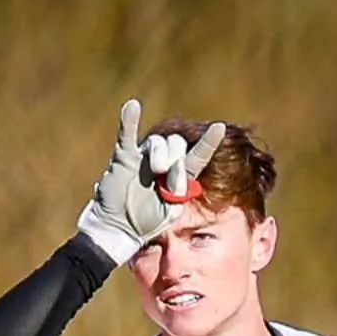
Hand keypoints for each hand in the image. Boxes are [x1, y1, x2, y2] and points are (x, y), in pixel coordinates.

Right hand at [76, 100, 226, 265]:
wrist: (117, 229)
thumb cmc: (145, 224)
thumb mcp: (167, 214)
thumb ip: (177, 196)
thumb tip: (181, 177)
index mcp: (179, 179)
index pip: (197, 158)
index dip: (207, 143)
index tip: (219, 128)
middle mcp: (164, 164)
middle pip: (177, 146)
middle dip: (176, 157)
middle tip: (165, 174)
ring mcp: (143, 159)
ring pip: (158, 142)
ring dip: (160, 152)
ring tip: (155, 168)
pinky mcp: (124, 158)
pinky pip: (126, 135)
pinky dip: (129, 121)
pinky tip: (133, 106)